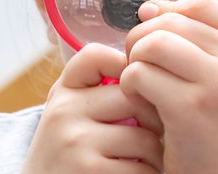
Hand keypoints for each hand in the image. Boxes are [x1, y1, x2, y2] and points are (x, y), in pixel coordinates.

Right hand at [21, 43, 163, 173]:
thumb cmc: (68, 150)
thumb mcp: (70, 111)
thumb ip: (96, 87)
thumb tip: (146, 71)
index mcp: (64, 91)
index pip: (96, 55)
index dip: (124, 66)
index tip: (131, 89)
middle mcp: (65, 111)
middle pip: (135, 98)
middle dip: (152, 118)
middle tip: (150, 132)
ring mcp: (75, 142)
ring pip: (146, 137)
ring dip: (153, 153)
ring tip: (142, 158)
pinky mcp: (90, 173)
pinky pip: (143, 169)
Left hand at [120, 0, 217, 173]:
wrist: (216, 163)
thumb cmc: (201, 105)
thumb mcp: (201, 62)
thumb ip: (179, 29)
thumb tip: (147, 7)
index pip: (198, 3)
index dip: (167, 11)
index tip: (154, 31)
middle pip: (167, 22)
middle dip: (140, 38)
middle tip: (138, 61)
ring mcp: (217, 81)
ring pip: (151, 44)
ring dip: (133, 60)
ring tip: (139, 79)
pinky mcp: (191, 106)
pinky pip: (139, 74)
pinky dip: (129, 85)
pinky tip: (141, 100)